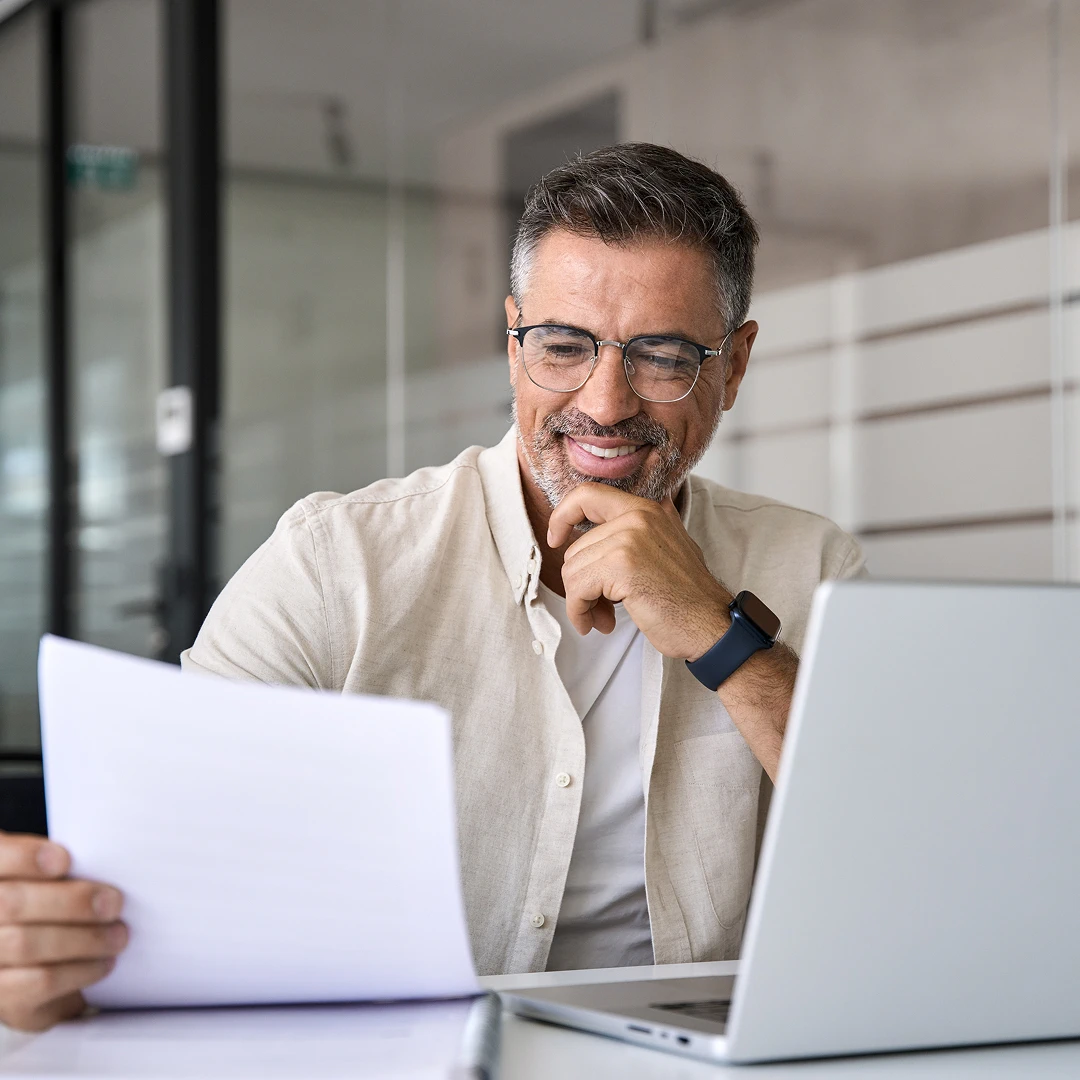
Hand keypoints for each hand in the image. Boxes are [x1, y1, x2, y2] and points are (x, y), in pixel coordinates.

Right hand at [0, 832, 126, 1030]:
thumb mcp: (46, 883)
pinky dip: (80, 970)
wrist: (34, 970)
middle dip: (70, 901)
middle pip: (11, 904)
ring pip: (26, 944)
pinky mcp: (1, 996)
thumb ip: (56, 871)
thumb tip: (100, 864)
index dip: (24, 857)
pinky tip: (104, 962)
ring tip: (119, 935)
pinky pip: (38, 982)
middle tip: (114, 903)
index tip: (65, 860)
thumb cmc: (48, 909)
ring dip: (84, 938)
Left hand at [547, 483, 730, 659]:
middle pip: (576, 547)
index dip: (562, 516)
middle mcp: (638, 516)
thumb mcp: (666, 547)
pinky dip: (580, 612)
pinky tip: (600, 624)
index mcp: (646, 508)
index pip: (586, 494)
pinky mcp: (622, 566)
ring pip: (573, 570)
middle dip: (581, 583)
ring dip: (582, 602)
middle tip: (600, 607)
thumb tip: (592, 535)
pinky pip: (577, 589)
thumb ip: (636, 532)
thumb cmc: (686, 596)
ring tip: (604, 618)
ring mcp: (630, 538)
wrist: (712, 625)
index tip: (556, 539)